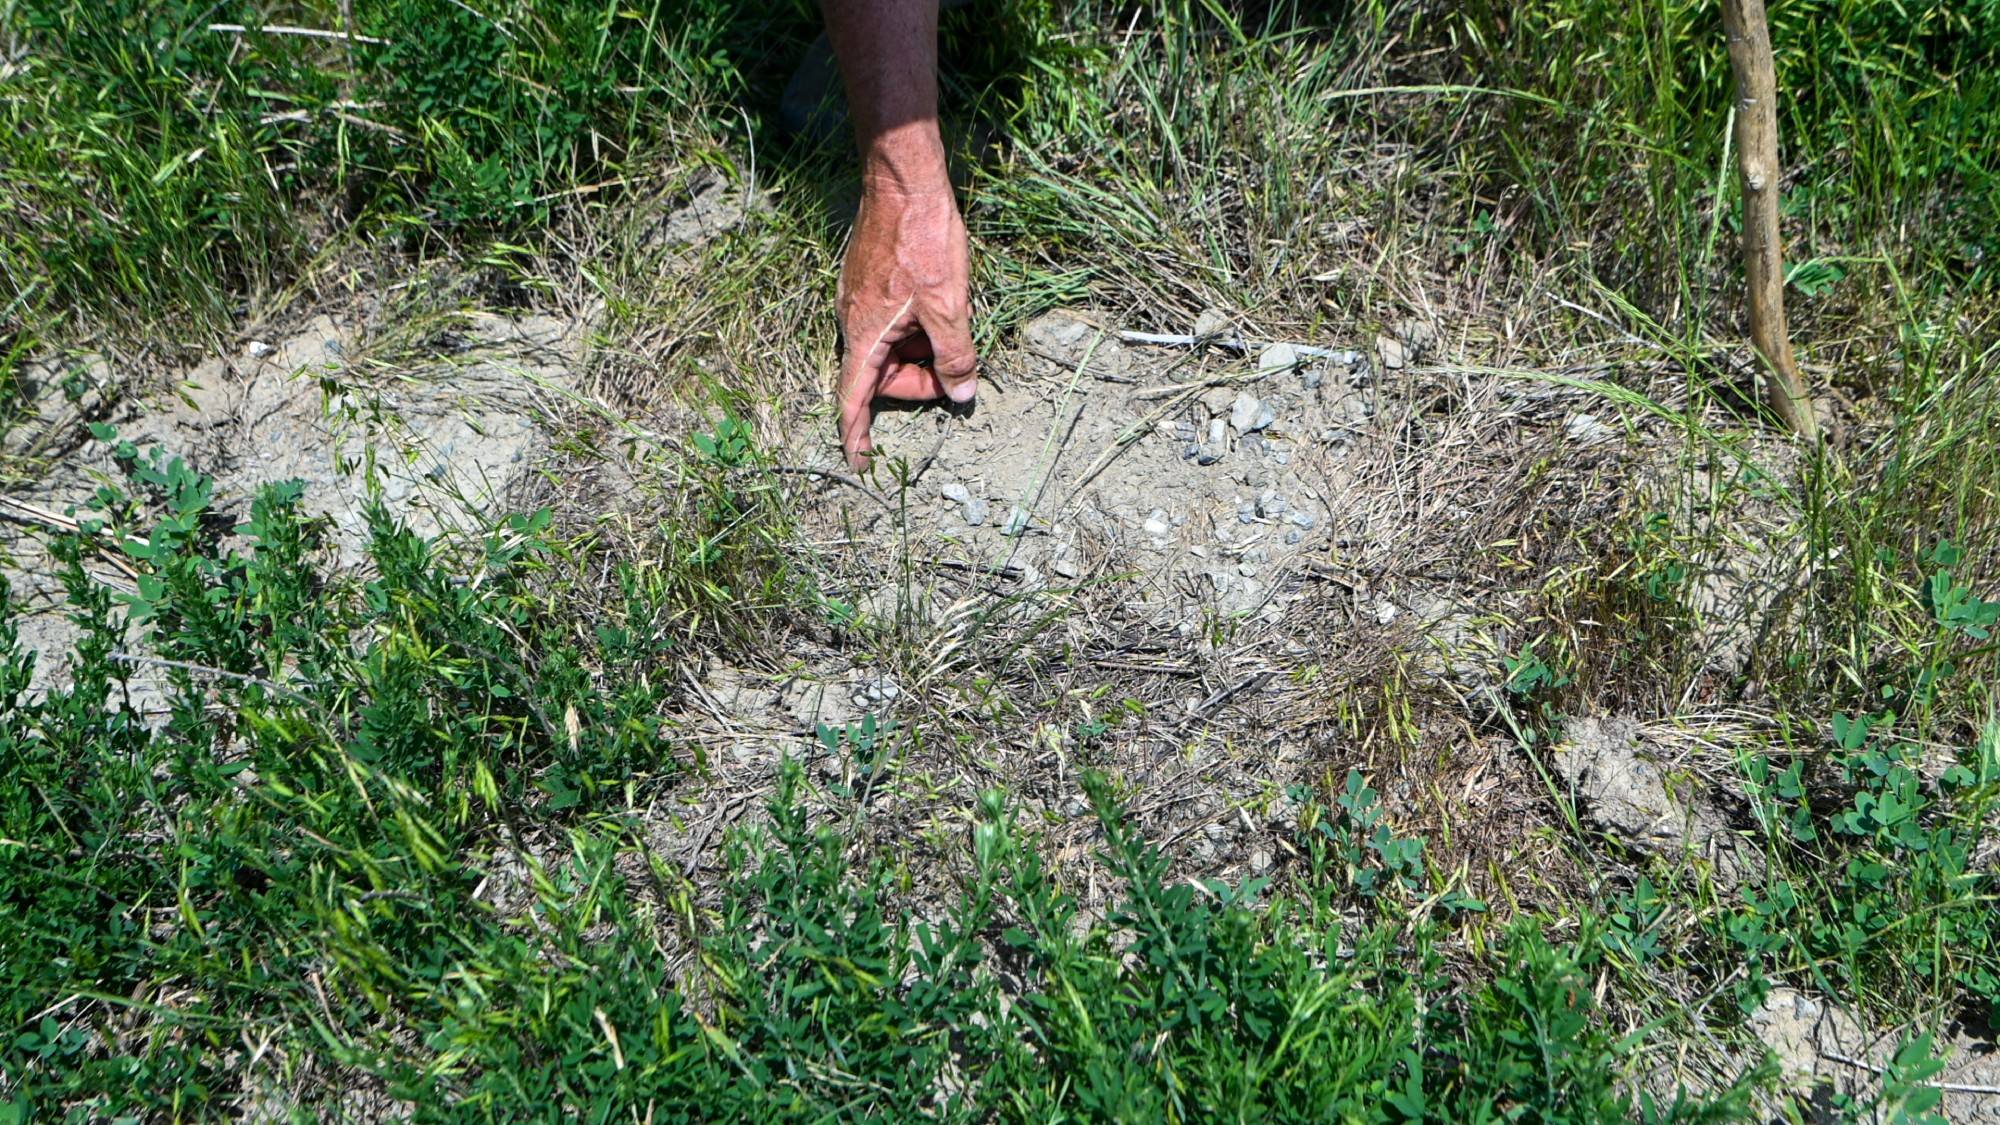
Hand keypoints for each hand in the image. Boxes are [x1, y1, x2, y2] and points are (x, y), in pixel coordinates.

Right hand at [836, 178, 976, 471]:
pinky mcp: (870, 283)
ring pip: (889, 347)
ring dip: (919, 351)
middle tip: (954, 372)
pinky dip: (915, 329)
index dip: (856, 435)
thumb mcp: (949, 306)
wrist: (904, 182)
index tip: (860, 463)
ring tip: (952, 325)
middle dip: (915, 382)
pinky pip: (890, 322)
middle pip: (880, 375)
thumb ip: (955, 355)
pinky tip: (941, 306)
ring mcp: (860, 300)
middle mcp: (854, 321)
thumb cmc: (923, 242)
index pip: (854, 399)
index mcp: (865, 335)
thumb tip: (961, 394)